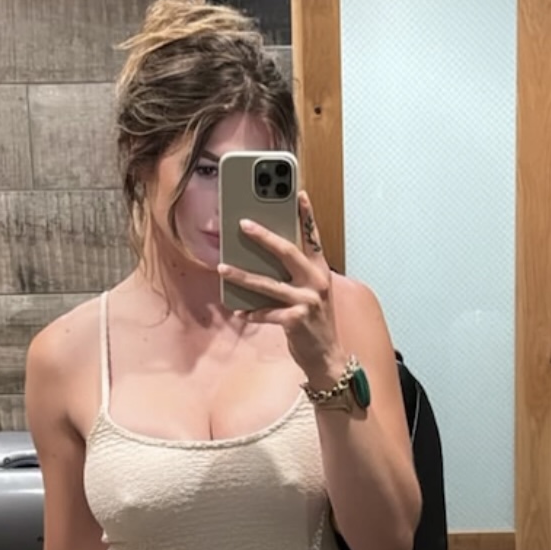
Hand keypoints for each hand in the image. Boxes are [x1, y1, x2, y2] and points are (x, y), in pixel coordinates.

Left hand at [219, 192, 341, 384]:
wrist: (327, 356)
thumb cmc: (315, 321)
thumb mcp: (312, 293)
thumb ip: (295, 275)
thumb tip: (263, 259)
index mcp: (319, 271)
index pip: (314, 237)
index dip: (307, 215)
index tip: (298, 193)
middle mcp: (316, 282)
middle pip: (287, 252)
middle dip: (264, 236)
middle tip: (243, 224)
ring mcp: (307, 301)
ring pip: (268, 283)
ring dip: (242, 275)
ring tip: (223, 268)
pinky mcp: (295, 320)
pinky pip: (266, 313)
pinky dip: (251, 312)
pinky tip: (239, 311)